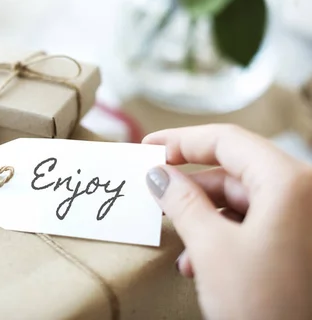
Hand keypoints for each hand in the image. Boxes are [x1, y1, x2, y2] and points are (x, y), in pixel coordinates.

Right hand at [144, 124, 311, 319]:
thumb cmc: (267, 306)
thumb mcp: (211, 248)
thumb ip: (181, 202)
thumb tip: (159, 176)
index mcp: (289, 182)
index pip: (226, 140)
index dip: (180, 141)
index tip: (148, 148)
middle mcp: (305, 192)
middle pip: (235, 170)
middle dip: (192, 188)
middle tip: (156, 194)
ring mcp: (305, 218)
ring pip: (243, 200)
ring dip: (206, 219)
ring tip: (181, 247)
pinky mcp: (301, 241)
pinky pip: (258, 223)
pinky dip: (226, 236)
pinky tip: (202, 263)